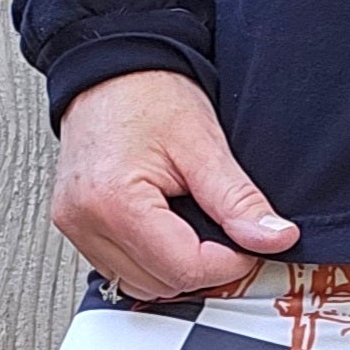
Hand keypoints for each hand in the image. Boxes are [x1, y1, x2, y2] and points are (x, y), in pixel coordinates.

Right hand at [51, 70, 298, 298]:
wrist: (109, 63)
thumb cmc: (147, 92)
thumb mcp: (203, 144)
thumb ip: (239, 200)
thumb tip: (275, 239)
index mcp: (115, 201)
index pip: (185, 268)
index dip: (228, 263)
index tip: (246, 242)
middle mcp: (86, 221)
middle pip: (163, 284)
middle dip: (202, 265)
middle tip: (221, 231)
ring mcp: (76, 228)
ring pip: (142, 286)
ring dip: (175, 268)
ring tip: (189, 224)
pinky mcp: (74, 228)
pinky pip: (122, 270)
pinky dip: (151, 261)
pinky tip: (163, 229)